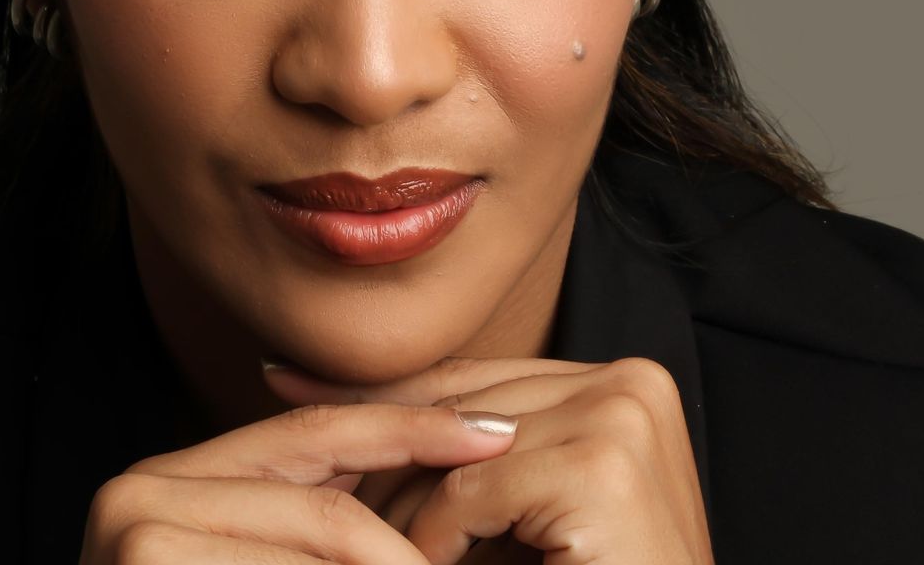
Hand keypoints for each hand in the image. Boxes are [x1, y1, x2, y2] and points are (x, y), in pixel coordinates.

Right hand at [76, 398, 519, 562]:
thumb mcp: (255, 555)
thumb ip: (308, 521)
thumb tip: (431, 478)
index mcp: (175, 473)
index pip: (317, 431)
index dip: (412, 428)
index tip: (493, 433)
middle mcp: (145, 486)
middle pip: (324, 508)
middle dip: (407, 550)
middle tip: (462, 563)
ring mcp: (138, 532)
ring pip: (318, 547)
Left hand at [263, 355, 714, 564]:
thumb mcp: (522, 511)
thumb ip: (469, 454)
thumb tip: (347, 406)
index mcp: (623, 382)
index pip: (478, 379)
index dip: (388, 390)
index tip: (293, 379)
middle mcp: (630, 379)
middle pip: (462, 403)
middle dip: (378, 437)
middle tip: (293, 430)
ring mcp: (622, 416)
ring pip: (457, 449)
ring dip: (404, 505)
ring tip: (356, 529)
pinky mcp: (603, 465)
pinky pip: (472, 494)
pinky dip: (437, 544)